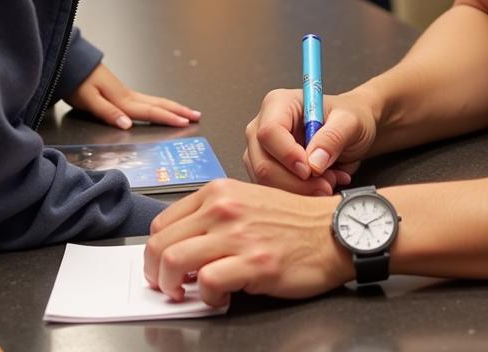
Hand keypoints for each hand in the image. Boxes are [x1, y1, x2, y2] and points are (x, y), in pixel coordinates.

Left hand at [65, 62, 200, 128]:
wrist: (71, 63)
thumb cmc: (77, 82)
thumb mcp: (88, 99)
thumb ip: (108, 112)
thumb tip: (127, 125)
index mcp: (122, 100)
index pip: (150, 111)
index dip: (168, 117)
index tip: (185, 123)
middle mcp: (128, 96)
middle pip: (158, 104)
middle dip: (178, 111)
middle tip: (197, 115)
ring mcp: (126, 93)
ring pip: (155, 101)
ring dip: (172, 107)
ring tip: (186, 111)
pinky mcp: (121, 93)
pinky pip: (147, 100)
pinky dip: (160, 104)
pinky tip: (162, 107)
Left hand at [145, 178, 350, 305]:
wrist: (332, 232)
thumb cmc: (294, 221)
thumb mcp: (248, 201)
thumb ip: (214, 216)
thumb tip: (182, 244)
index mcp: (219, 191)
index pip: (163, 222)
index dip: (157, 249)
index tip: (163, 266)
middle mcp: (224, 208)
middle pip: (159, 243)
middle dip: (155, 273)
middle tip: (167, 287)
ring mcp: (237, 235)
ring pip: (172, 261)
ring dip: (171, 287)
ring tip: (185, 294)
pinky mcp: (254, 263)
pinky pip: (206, 283)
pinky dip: (205, 297)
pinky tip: (219, 297)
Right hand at [243, 88, 377, 196]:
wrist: (352, 130)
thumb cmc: (348, 118)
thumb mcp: (350, 121)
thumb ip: (333, 137)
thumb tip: (314, 163)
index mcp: (278, 103)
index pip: (269, 133)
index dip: (288, 155)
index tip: (311, 170)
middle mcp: (262, 126)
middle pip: (264, 163)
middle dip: (297, 182)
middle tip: (327, 183)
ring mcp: (262, 151)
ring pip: (267, 183)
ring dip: (301, 191)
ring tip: (329, 180)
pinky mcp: (267, 170)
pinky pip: (275, 192)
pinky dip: (301, 195)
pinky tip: (321, 184)